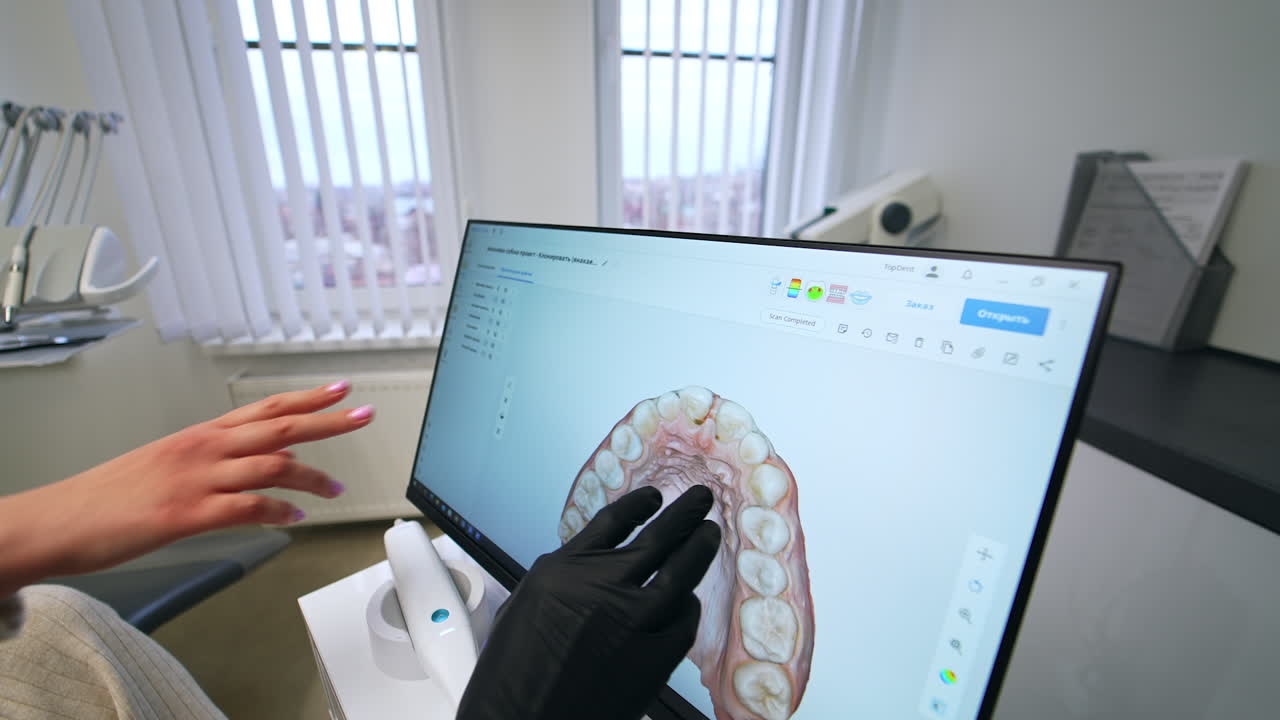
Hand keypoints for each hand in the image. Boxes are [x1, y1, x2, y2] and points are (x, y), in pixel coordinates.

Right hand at [0, 381, 373, 594]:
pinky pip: (247, 508)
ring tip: (337, 487)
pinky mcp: (187, 514)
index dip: (307, 398)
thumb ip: (212, 462)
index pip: (265, 409)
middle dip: (328, 420)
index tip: (341, 388)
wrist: (59, 520)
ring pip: (272, 466)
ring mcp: (196, 479)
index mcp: (201, 436)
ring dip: (313, 477)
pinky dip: (278, 512)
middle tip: (364, 414)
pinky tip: (294, 519)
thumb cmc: (109, 497)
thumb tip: (254, 468)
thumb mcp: (166, 465)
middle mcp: (203, 449)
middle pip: (280, 427)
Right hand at [458, 485, 720, 719]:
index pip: (613, 522)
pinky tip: (689, 601)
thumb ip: (565, 578)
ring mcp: (633, 620)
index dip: (639, 505)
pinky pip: (684, 621)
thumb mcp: (526, 605)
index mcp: (564, 570)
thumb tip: (596, 564)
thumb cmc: (511, 673)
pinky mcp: (653, 657)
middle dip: (685, 513)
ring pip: (681, 572)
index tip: (655, 496)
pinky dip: (688, 607)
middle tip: (702, 499)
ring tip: (709, 536)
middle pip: (658, 536)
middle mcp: (602, 586)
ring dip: (699, 549)